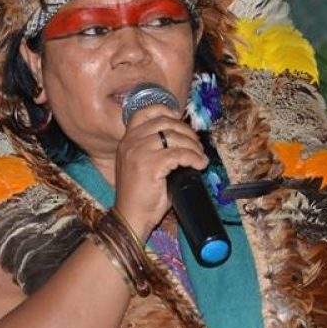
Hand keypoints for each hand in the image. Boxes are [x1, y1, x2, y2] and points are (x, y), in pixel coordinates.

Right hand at [112, 105, 208, 238]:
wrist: (130, 217)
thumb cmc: (140, 196)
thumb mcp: (142, 166)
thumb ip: (156, 150)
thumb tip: (184, 142)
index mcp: (126, 140)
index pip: (144, 112)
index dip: (165, 110)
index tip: (179, 117)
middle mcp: (130, 142)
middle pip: (165, 122)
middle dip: (186, 131)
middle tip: (197, 145)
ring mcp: (139, 152)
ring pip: (174, 137)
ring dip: (193, 146)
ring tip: (200, 157)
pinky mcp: (150, 165)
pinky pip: (179, 154)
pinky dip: (194, 158)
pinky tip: (200, 165)